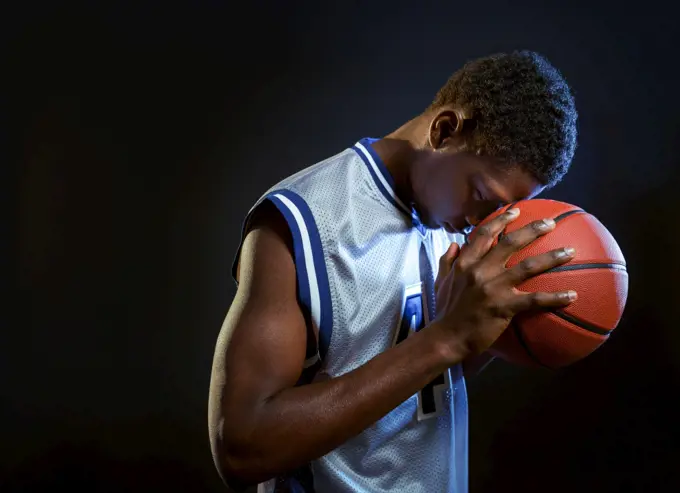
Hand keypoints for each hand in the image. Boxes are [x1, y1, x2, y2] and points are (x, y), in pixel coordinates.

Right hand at [429, 208, 576, 357]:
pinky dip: (555, 297)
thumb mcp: (441, 281)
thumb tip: (455, 244)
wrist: (447, 337)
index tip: (515, 211)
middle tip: (550, 223)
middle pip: (510, 243)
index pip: (484, 234)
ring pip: (527, 266)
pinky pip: (534, 299)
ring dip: (551, 257)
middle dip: (532, 229)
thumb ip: (447, 261)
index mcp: (466, 263)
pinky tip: (572, 295)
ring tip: (570, 251)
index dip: (501, 220)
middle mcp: (480, 271)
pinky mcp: (504, 307)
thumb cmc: (445, 311)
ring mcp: (493, 288)